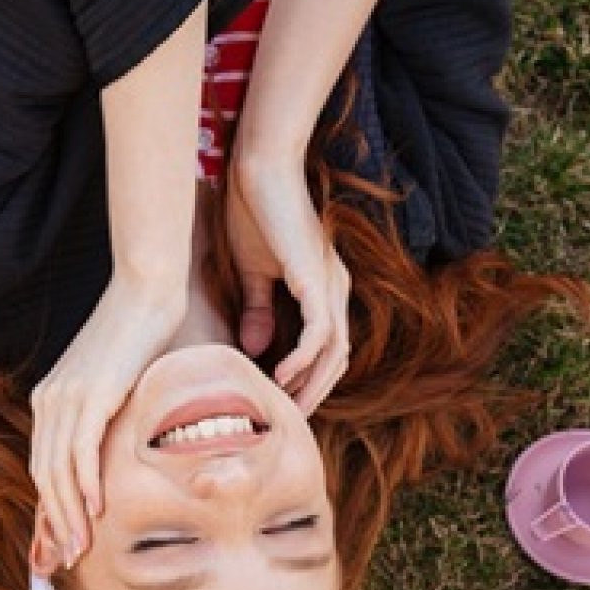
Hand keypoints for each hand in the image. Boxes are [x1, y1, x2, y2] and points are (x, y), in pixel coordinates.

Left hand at [29, 281, 185, 569]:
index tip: (59, 544)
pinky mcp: (91, 391)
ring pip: (58, 469)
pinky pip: (80, 448)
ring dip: (69, 514)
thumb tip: (135, 453)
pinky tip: (96, 510)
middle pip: (44, 475)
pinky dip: (85, 483)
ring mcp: (67, 396)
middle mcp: (51, 400)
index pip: (44, 466)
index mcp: (53, 401)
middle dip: (55, 523)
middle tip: (68, 560)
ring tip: (80, 548)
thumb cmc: (147, 336)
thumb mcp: (124, 387)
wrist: (149, 290)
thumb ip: (118, 420)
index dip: (50, 509)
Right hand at [224, 149, 350, 414]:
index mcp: (322, 286)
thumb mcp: (252, 272)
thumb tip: (256, 348)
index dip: (308, 378)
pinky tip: (279, 375)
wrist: (258, 171)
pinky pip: (320, 333)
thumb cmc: (253, 212)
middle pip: (337, 358)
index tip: (281, 400)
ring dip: (311, 384)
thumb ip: (256, 309)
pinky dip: (302, 359)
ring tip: (285, 407)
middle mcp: (334, 289)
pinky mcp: (317, 279)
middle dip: (314, 391)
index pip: (326, 346)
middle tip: (288, 418)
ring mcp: (330, 285)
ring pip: (334, 352)